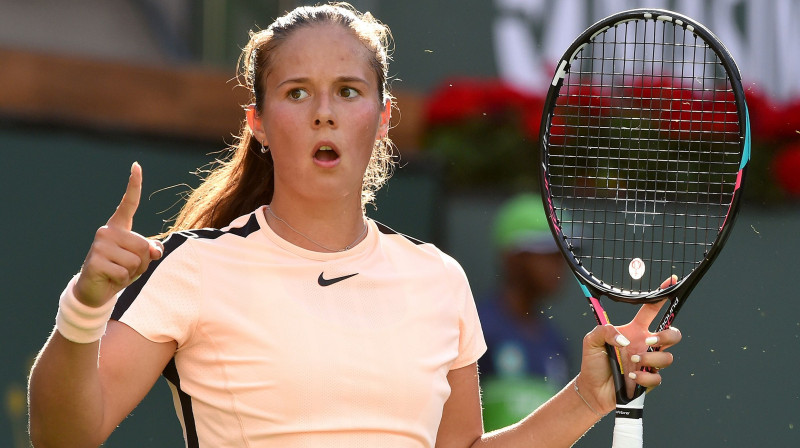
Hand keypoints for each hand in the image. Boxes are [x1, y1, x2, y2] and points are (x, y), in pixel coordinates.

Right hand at [73, 162, 162, 306]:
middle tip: (126, 268)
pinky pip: (125, 272)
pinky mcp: (95, 260)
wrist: (95, 290)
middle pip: (143, 245)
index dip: (134, 185)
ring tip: (118, 272)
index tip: (137, 165)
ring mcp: (99, 244)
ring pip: (136, 260)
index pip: (129, 203)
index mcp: (119, 227)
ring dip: (133, 272)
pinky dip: (123, 280)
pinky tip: (111, 278)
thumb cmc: (121, 270)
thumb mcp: (140, 260)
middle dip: (142, 262)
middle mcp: (107, 231)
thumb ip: (151, 251)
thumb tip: (155, 250)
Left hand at [577, 276, 682, 413]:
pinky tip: (631, 376)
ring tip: (632, 362)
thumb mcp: (590, 340)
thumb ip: (604, 331)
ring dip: (650, 359)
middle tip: (649, 341)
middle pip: (672, 334)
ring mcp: (649, 363)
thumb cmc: (593, 362)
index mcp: (634, 331)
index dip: (661, 296)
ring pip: (668, 357)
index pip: (651, 310)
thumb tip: (625, 340)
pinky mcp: (649, 380)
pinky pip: (658, 377)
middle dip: (667, 336)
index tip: (671, 281)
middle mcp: (645, 345)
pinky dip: (644, 377)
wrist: (592, 389)